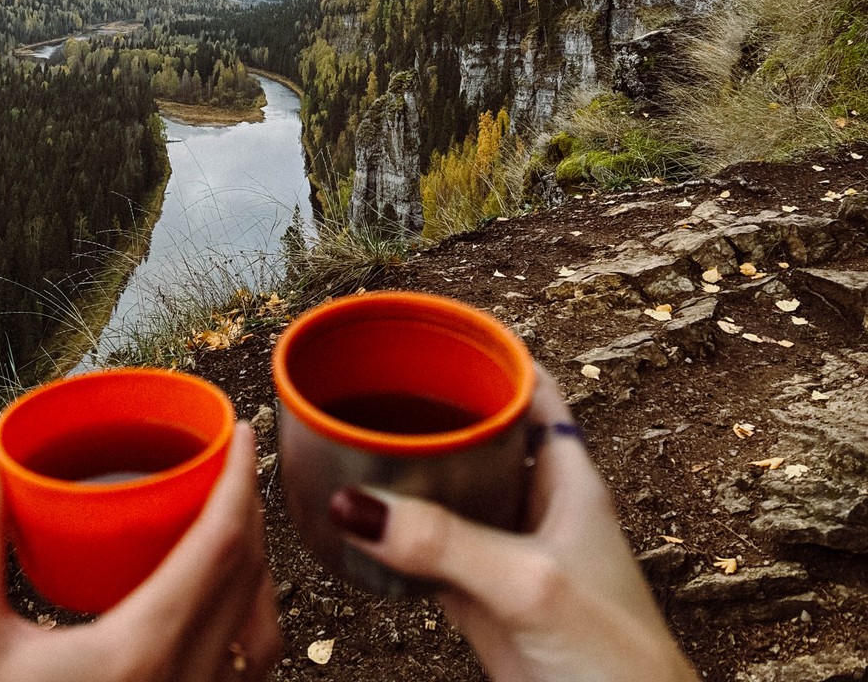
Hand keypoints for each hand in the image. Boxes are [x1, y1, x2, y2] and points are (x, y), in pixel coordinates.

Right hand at [0, 421, 279, 681]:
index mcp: (143, 650)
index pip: (223, 543)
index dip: (240, 479)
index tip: (240, 431)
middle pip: (251, 576)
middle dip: (248, 508)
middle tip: (228, 461)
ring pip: (263, 630)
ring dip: (257, 568)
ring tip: (230, 524)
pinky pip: (246, 671)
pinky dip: (250, 622)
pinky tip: (219, 601)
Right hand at [328, 365, 697, 681]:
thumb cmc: (618, 664)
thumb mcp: (530, 585)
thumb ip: (447, 544)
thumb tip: (358, 505)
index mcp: (568, 478)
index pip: (530, 387)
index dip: (489, 352)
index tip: (436, 324)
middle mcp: (536, 505)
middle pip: (480, 433)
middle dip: (434, 406)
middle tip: (374, 378)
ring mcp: (507, 552)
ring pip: (452, 491)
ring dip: (411, 469)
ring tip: (353, 434)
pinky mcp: (483, 600)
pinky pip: (432, 552)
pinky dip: (398, 535)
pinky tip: (361, 522)